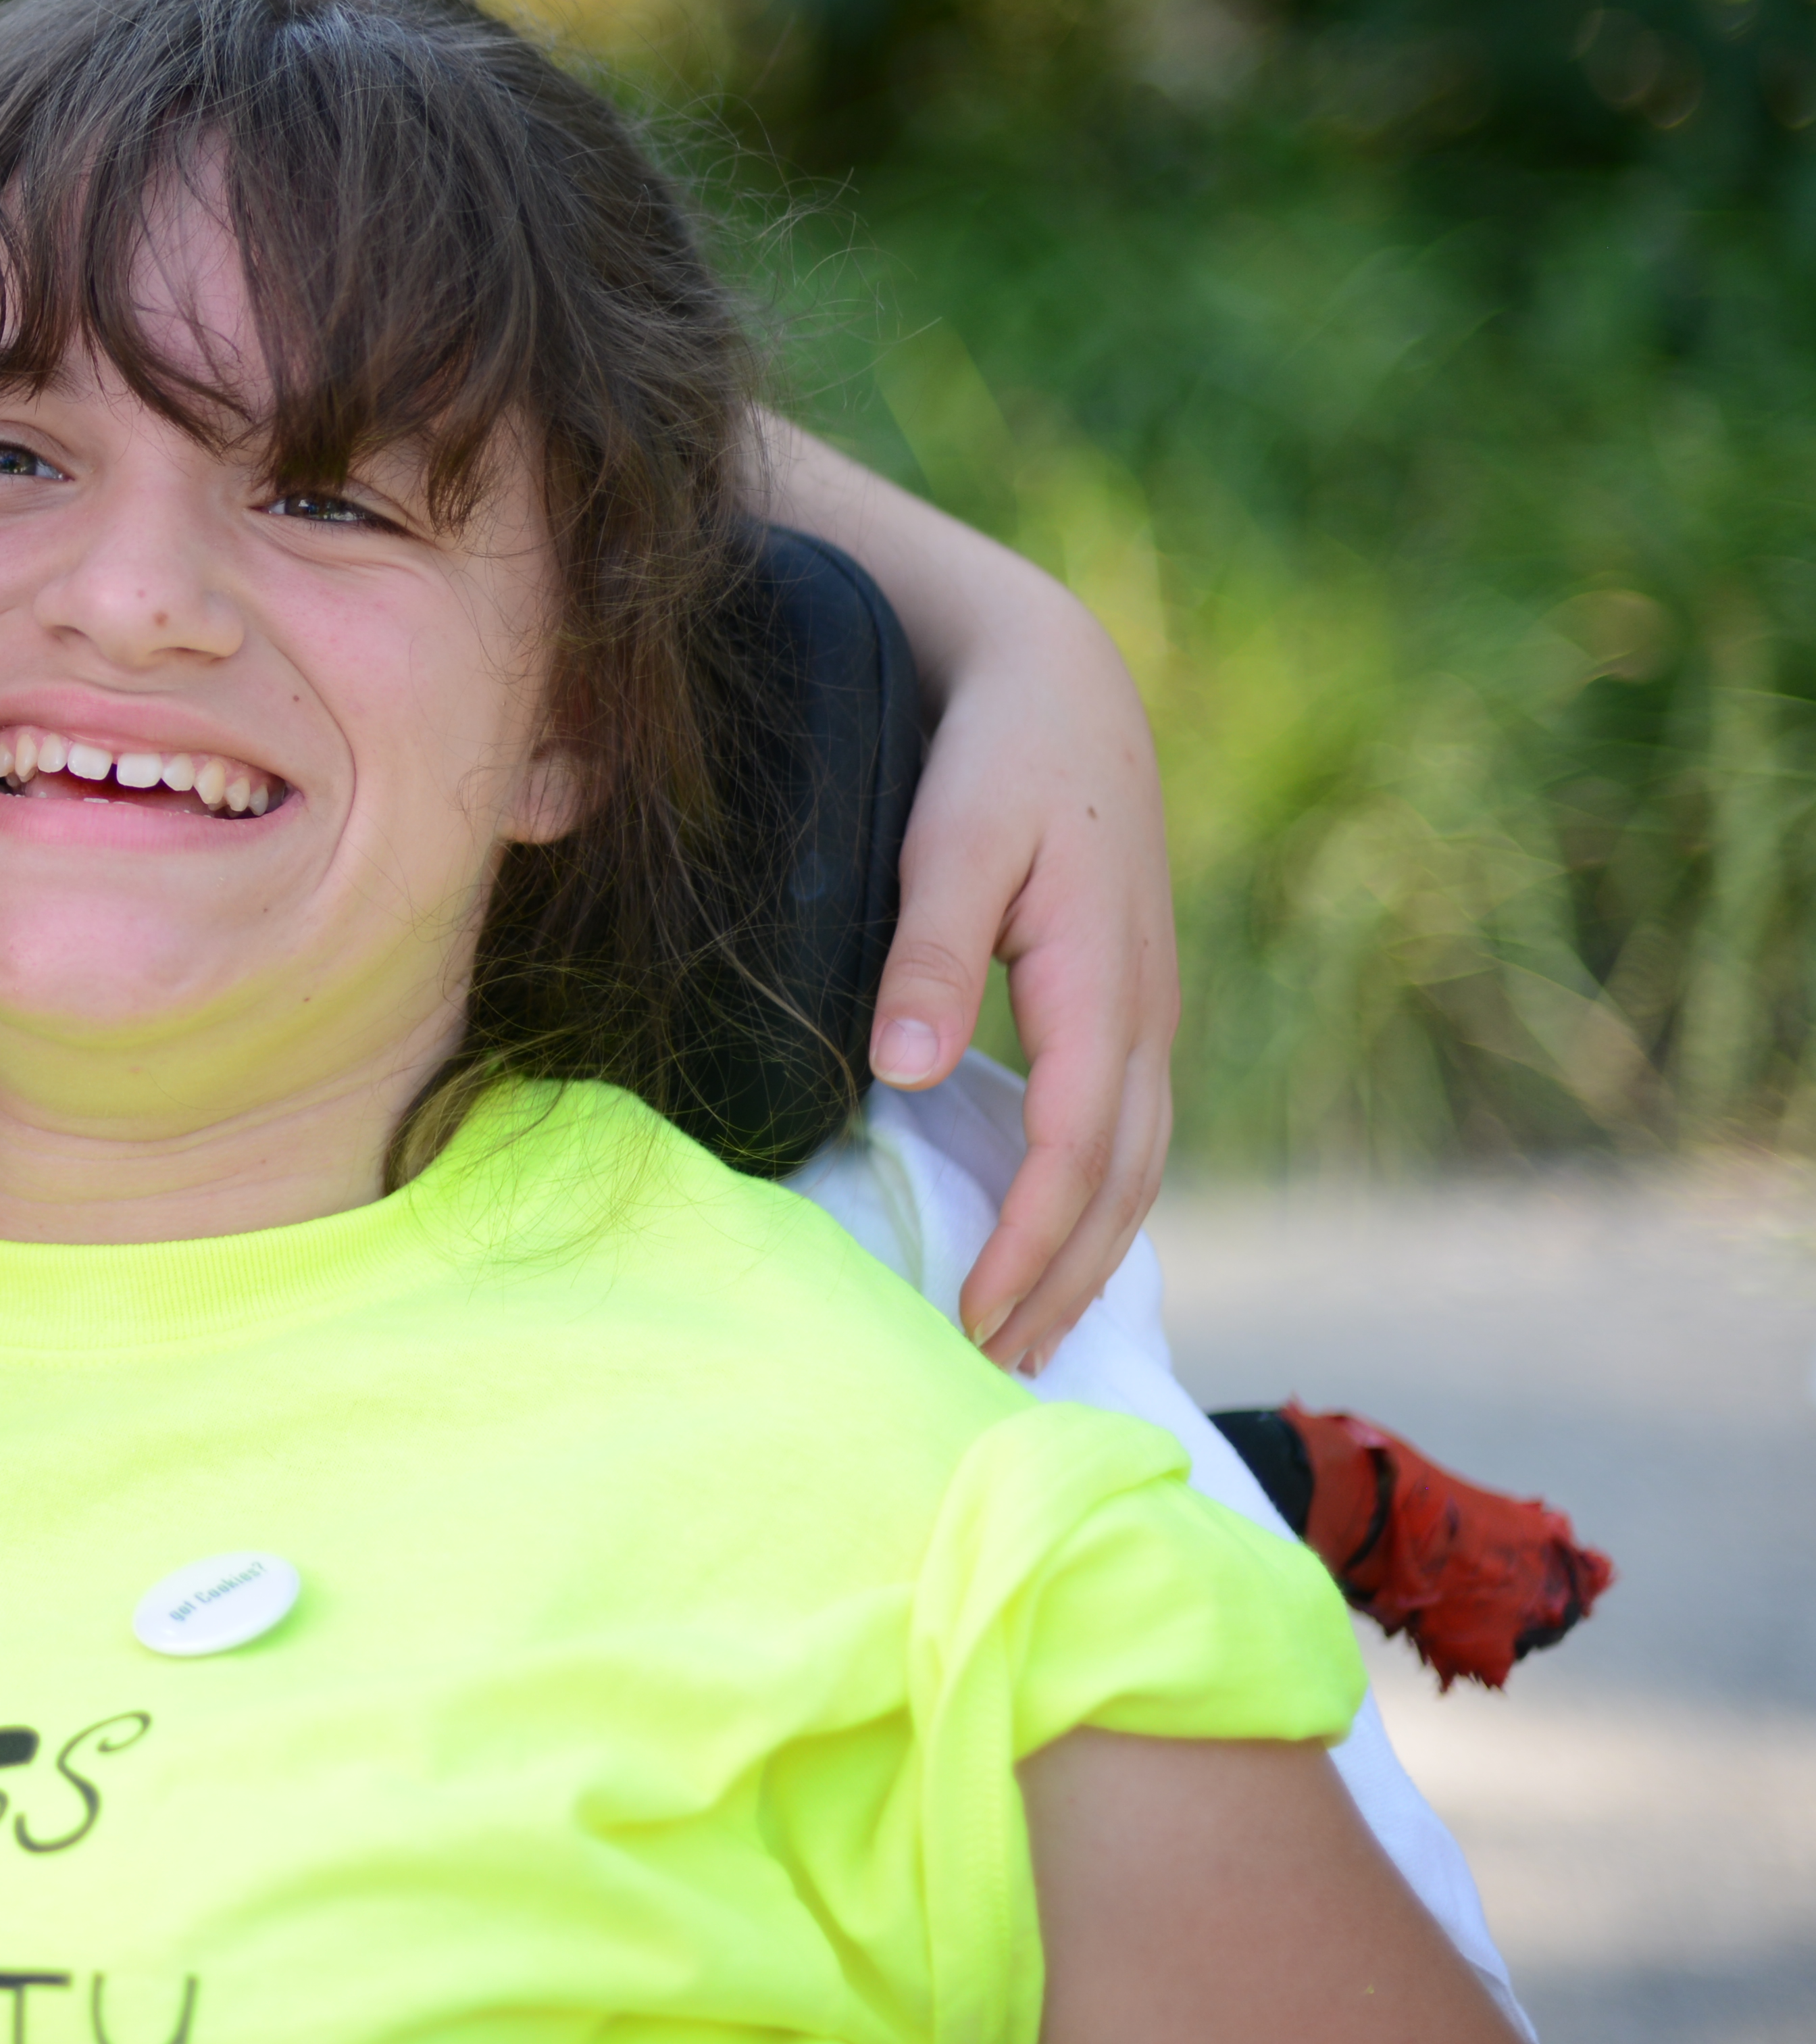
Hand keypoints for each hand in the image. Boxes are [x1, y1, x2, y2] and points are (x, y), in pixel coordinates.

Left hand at [746, 413, 1179, 1366]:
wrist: (1057, 677)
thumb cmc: (998, 754)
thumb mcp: (954, 838)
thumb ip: (929, 951)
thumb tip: (909, 1074)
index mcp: (1105, 987)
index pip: (1075, 1154)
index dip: (1027, 1249)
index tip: (969, 1325)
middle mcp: (1144, 1015)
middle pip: (1120, 1187)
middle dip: (1063, 1286)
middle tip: (993, 1377)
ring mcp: (1145, 1014)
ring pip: (1135, 1169)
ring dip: (1085, 1260)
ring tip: (1021, 1341)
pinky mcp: (1123, 1005)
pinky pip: (1124, 1133)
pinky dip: (1093, 1206)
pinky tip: (1047, 1246)